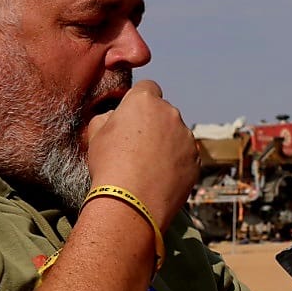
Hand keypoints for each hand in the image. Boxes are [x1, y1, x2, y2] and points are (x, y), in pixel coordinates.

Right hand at [82, 80, 198, 227]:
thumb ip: (106, 117)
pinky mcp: (196, 160)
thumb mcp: (95, 135)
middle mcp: (170, 113)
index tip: (132, 117)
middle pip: (163, 112)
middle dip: (153, 124)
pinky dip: (176, 163)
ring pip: (176, 135)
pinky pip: (185, 156)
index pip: (146, 88)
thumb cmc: (109, 165)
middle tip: (137, 146)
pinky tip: (159, 178)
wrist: (130, 201)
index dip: (138, 101)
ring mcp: (186, 137)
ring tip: (147, 167)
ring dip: (166, 144)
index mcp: (145, 101)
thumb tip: (114, 117)